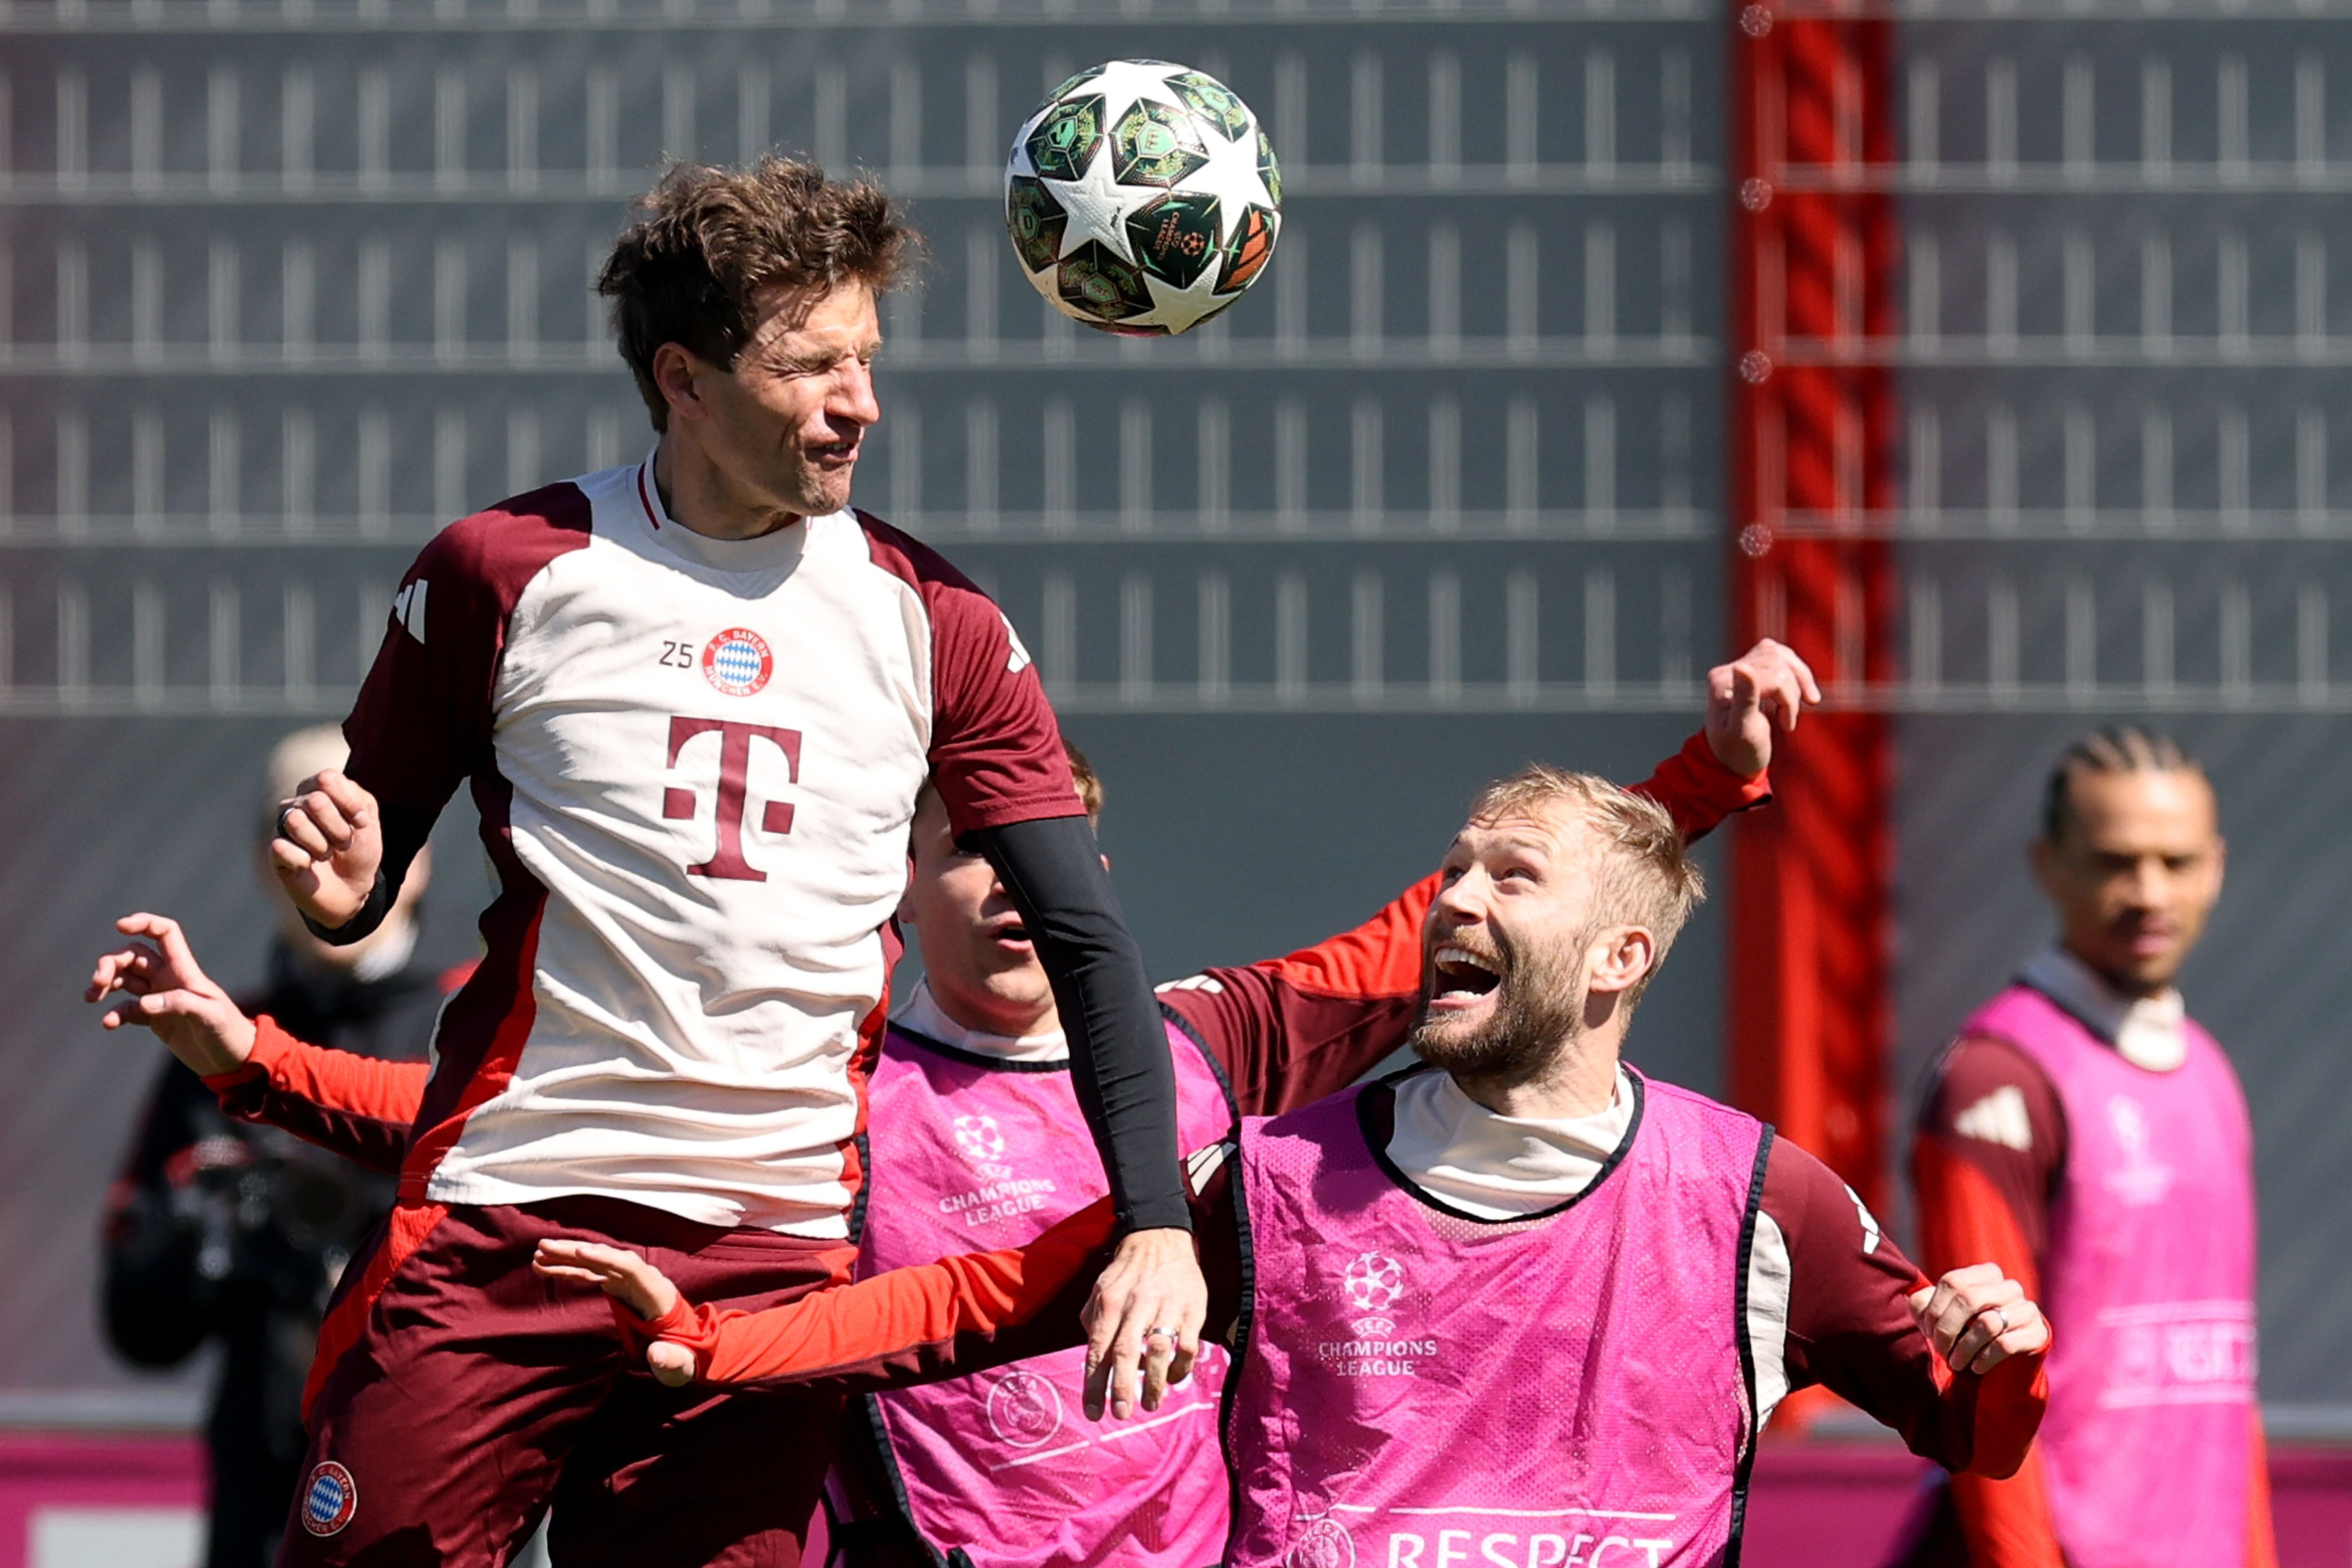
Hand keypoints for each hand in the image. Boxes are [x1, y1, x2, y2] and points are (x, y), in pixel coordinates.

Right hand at [86, 914, 257, 1076]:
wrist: (231, 1060)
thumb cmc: (227, 1032)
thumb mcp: (209, 1016)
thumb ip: (179, 1005)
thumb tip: (143, 1003)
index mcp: (184, 970)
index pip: (165, 933)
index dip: (144, 923)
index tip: (120, 926)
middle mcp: (169, 979)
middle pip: (134, 956)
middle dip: (111, 962)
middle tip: (98, 982)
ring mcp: (160, 998)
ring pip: (125, 979)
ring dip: (106, 984)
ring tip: (91, 997)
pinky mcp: (154, 1019)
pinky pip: (127, 1009)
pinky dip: (115, 1013)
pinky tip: (109, 1024)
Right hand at [269, 769, 384, 929]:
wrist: (352, 886)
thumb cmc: (359, 848)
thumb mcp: (368, 820)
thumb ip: (354, 798)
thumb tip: (321, 798)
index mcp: (320, 789)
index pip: (327, 779)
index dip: (350, 804)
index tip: (360, 823)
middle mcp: (297, 803)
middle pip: (315, 801)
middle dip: (338, 828)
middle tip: (342, 842)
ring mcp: (282, 826)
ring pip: (296, 821)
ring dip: (321, 845)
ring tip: (325, 853)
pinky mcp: (275, 851)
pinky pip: (282, 847)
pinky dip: (304, 861)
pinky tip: (308, 865)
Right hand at [533, 1239, 696, 1386]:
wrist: (687, 1347)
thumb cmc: (684, 1355)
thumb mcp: (681, 1363)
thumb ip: (671, 1360)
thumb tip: (657, 1355)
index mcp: (658, 1293)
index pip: (632, 1268)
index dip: (607, 1258)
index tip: (581, 1252)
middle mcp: (643, 1280)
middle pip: (609, 1259)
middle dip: (578, 1251)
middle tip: (545, 1247)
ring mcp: (629, 1282)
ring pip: (596, 1264)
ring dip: (567, 1258)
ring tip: (538, 1255)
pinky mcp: (617, 1288)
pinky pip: (591, 1275)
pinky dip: (569, 1270)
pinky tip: (545, 1267)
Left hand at [1080, 1228, 1206, 1420]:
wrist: (1160, 1238)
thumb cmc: (1126, 1272)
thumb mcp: (1099, 1290)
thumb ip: (1092, 1323)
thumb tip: (1093, 1359)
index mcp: (1109, 1303)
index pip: (1098, 1350)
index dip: (1094, 1384)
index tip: (1093, 1413)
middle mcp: (1136, 1305)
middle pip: (1125, 1352)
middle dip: (1121, 1388)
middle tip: (1120, 1414)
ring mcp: (1166, 1307)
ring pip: (1158, 1351)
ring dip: (1153, 1382)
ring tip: (1149, 1405)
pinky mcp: (1192, 1309)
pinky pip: (1187, 1346)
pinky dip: (1180, 1367)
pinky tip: (1173, 1379)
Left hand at [1704, 639, 1822, 776]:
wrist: (1733, 761)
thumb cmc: (1739, 752)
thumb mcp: (1743, 731)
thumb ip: (1744, 698)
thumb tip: (1741, 666)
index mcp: (1723, 683)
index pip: (1775, 678)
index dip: (1789, 701)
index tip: (1786, 726)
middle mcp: (1727, 670)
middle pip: (1780, 665)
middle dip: (1792, 695)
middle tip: (1787, 722)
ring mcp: (1738, 666)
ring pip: (1782, 656)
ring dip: (1797, 682)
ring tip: (1791, 709)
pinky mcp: (1751, 667)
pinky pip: (1780, 654)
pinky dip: (1795, 672)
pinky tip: (1796, 691)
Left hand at [1907, 1262, 2050, 1374]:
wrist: (2007, 1365)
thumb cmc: (1967, 1335)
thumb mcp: (1943, 1317)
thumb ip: (1925, 1305)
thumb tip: (1915, 1302)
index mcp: (1985, 1274)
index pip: (1952, 1281)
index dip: (1934, 1309)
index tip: (1927, 1333)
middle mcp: (2009, 1287)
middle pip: (1969, 1299)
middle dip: (1947, 1329)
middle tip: (1941, 1350)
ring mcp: (2027, 1309)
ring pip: (1987, 1323)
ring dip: (1965, 1348)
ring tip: (1955, 1363)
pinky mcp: (2038, 1333)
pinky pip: (2006, 1343)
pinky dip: (1985, 1358)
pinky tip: (1976, 1368)